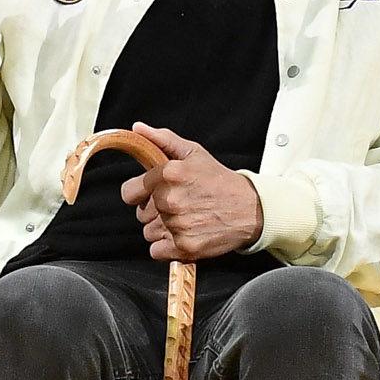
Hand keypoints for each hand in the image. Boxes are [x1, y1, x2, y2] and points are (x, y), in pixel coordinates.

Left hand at [119, 124, 261, 261]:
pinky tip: (183, 235)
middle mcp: (170, 200)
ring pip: (149, 233)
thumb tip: (138, 129)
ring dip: (162, 229)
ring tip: (184, 219)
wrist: (250, 208)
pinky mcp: (184, 246)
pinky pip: (157, 251)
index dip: (139, 193)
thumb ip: (162, 140)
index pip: (129, 192)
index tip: (153, 193)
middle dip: (155, 210)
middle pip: (141, 214)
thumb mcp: (193, 152)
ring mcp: (177, 225)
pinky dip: (167, 247)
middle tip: (178, 205)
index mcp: (168, 174)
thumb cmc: (220, 181)